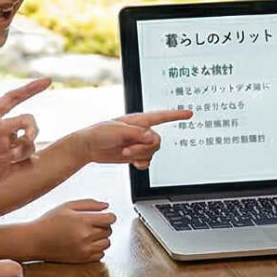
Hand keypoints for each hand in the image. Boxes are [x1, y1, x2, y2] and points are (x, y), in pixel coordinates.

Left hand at [0, 78, 53, 208]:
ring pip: (29, 144)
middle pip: (27, 122)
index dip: (30, 90)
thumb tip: (21, 120)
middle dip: (32, 128)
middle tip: (27, 138)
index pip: (12, 99)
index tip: (49, 81)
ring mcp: (1, 152)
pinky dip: (31, 162)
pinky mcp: (4, 171)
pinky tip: (29, 164)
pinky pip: (26, 163)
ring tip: (12, 157)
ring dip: (26, 148)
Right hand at [24, 199, 117, 262]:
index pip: (110, 219)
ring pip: (107, 243)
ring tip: (90, 234)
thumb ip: (89, 204)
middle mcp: (86, 236)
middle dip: (104, 226)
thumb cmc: (48, 222)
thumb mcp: (67, 206)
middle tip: (92, 224)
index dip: (109, 216)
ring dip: (102, 238)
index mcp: (83, 221)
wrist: (35, 241)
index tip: (104, 216)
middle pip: (109, 231)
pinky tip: (87, 244)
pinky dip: (97, 249)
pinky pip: (100, 255)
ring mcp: (84, 249)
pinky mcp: (82, 259)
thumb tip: (106, 206)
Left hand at [75, 109, 191, 166]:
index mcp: (139, 121)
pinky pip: (148, 161)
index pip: (162, 116)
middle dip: (144, 148)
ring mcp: (138, 143)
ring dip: (140, 156)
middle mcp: (141, 131)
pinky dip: (141, 163)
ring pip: (152, 152)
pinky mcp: (135, 154)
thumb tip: (152, 137)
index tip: (189, 113)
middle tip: (127, 150)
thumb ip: (136, 134)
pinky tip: (132, 162)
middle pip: (157, 141)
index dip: (176, 115)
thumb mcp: (118, 131)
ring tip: (125, 154)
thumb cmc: (99, 133)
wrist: (88, 147)